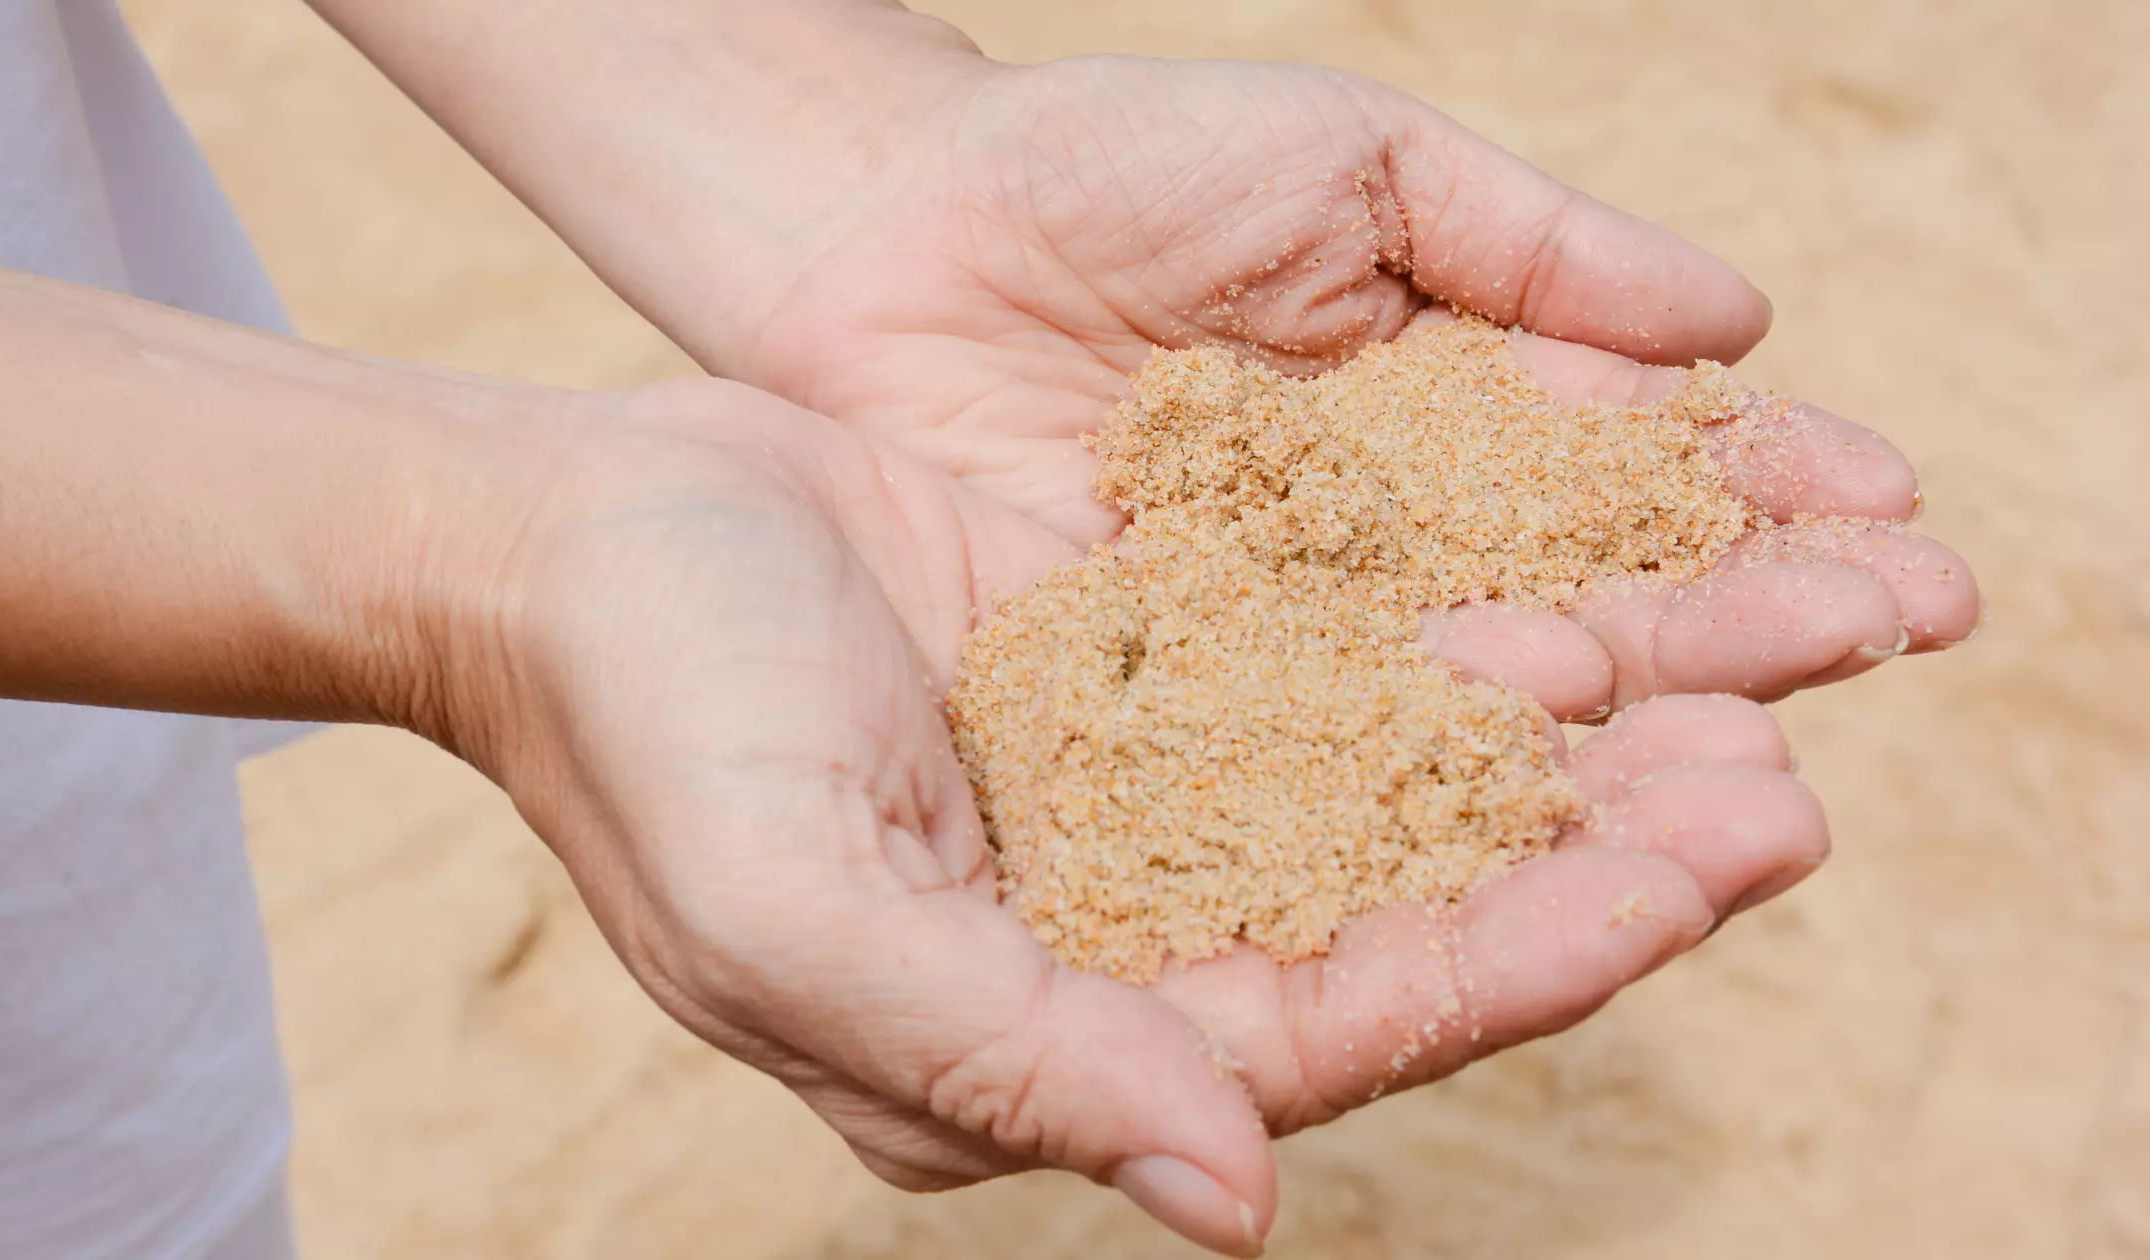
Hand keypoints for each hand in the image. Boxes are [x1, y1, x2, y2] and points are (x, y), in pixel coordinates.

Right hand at [444, 381, 1830, 1254]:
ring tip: (1736, 704)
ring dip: (1553, 765)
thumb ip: (1005, 1060)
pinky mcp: (1133, 664)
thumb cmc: (650, 734)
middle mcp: (1104, 939)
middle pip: (1385, 924)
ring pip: (1384, 797)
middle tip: (1769, 805)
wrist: (573, 535)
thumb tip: (1234, 1199)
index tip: (1667, 898)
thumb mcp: (797, 916)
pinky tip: (1576, 601)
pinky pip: (1322, 671)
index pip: (1309, 1034)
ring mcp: (1128, 796)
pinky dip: (1446, 650)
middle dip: (1579, 877)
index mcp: (1033, 1047)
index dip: (1496, 972)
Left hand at [709, 54, 1980, 719]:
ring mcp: (1284, 648)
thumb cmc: (1106, 165)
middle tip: (1899, 639)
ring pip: (1478, 711)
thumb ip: (1531, 245)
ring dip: (1632, 738)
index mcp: (1446, 424)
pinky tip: (1553, 813)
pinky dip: (1432, 794)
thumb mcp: (1347, 165)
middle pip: (1591, 609)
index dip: (1769, 504)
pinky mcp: (1174, 718)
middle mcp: (1385, 557)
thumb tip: (1740, 328)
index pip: (1638, 481)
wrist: (881, 231)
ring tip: (1774, 765)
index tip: (1902, 529)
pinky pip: (1318, 766)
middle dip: (1746, 627)